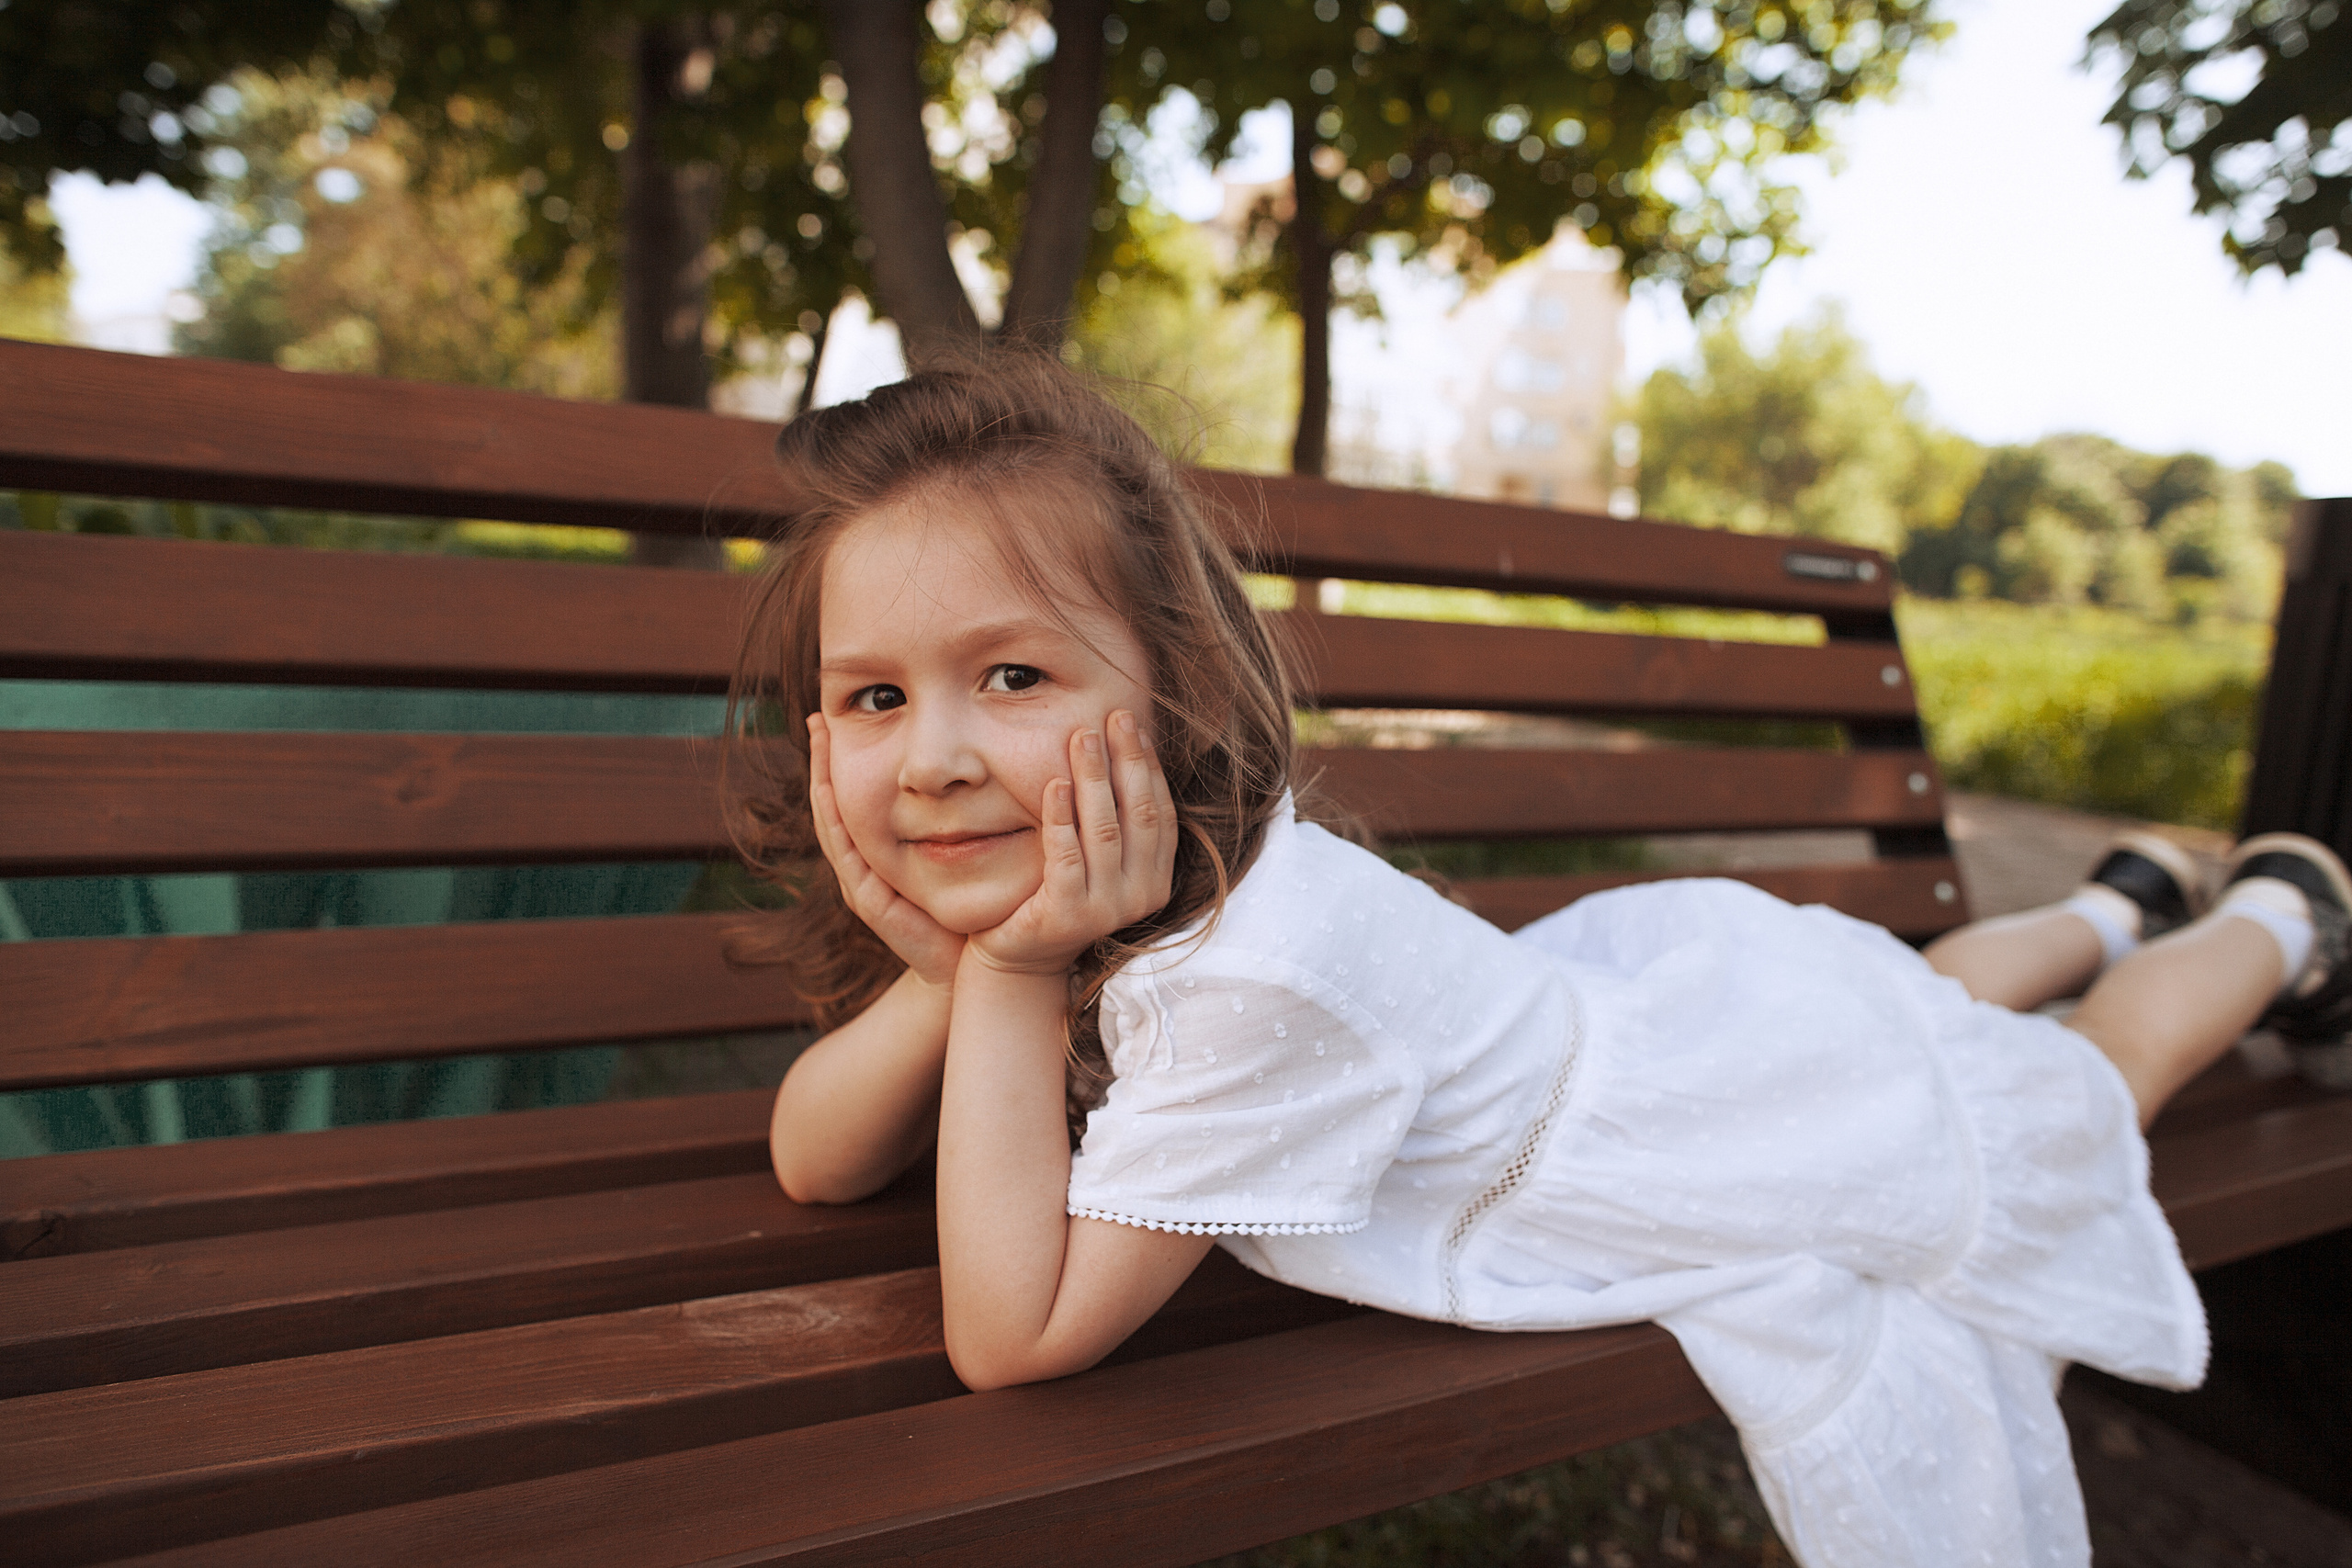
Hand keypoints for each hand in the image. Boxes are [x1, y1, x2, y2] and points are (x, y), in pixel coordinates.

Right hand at [806, 712, 965, 990]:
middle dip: (823, 762)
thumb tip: (978, 770)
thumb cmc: (969, 910)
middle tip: (816, 720)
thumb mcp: (964, 853)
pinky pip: (847, 856)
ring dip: (823, 783)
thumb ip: (962, 820)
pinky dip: (836, 822)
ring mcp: (862, 884)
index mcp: (880, 854)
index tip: (835, 719)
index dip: (842, 762)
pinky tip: (830, 794)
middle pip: (833, 805)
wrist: (968, 968)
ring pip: (833, 825)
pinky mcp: (870, 903)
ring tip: (819, 743)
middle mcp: (864, 866)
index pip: (854, 798)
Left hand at [967, 710, 1176, 977]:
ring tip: (1082, 737)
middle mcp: (1141, 896)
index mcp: (1157, 880)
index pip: (1161, 813)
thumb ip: (1116, 823)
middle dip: (1127, 761)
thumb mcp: (1098, 861)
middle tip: (1115, 717)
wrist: (1021, 958)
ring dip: (1094, 778)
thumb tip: (1123, 750)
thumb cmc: (1059, 896)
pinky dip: (1060, 817)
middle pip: (1139, 815)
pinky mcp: (1067, 914)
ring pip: (1104, 830)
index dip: (1150, 768)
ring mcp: (1106, 909)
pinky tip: (1054, 783)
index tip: (1136, 726)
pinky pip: (1066, 856)